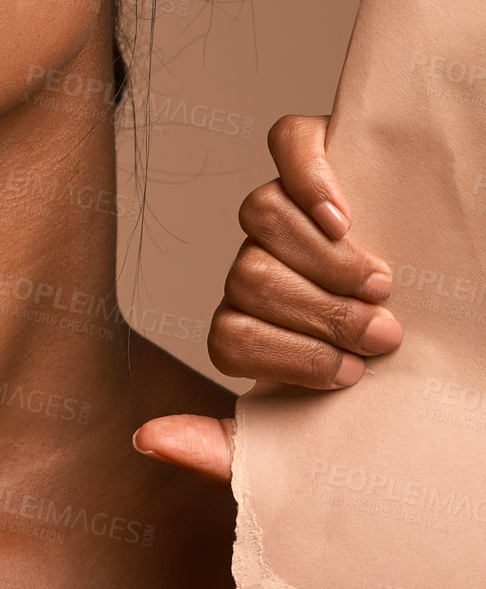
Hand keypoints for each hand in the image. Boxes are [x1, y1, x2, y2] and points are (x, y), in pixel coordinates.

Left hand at [133, 114, 400, 484]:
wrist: (443, 302)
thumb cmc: (373, 361)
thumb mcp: (311, 420)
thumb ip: (229, 445)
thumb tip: (145, 440)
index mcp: (251, 324)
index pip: (228, 338)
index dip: (288, 359)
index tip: (350, 374)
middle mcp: (258, 261)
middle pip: (249, 276)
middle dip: (321, 313)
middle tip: (381, 331)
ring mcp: (282, 205)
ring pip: (260, 215)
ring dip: (324, 259)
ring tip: (378, 283)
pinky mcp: (311, 150)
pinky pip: (288, 144)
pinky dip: (310, 180)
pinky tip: (343, 217)